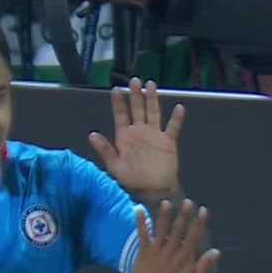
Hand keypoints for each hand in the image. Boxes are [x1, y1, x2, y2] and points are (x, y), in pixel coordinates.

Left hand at [89, 78, 183, 197]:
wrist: (153, 192)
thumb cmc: (132, 180)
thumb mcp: (115, 167)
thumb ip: (105, 150)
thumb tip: (92, 134)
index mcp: (125, 137)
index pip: (121, 115)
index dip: (118, 102)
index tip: (116, 89)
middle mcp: (139, 132)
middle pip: (137, 109)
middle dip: (136, 95)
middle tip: (134, 80)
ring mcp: (154, 135)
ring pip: (153, 113)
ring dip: (152, 99)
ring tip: (151, 85)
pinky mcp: (168, 142)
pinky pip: (173, 128)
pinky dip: (176, 118)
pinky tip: (179, 107)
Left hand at [129, 199, 220, 272]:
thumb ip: (204, 266)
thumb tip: (216, 251)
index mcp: (184, 257)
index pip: (194, 236)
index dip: (199, 222)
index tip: (203, 210)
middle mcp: (171, 251)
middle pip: (179, 230)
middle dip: (184, 215)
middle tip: (187, 201)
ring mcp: (157, 251)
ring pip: (162, 230)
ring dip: (164, 215)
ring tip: (166, 202)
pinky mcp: (144, 252)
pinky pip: (143, 234)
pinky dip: (140, 222)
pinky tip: (138, 209)